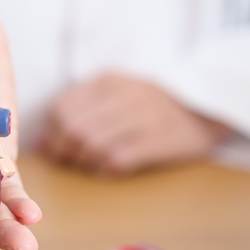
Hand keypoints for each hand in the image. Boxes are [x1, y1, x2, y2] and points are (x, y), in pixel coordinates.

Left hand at [39, 73, 230, 174]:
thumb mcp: (118, 95)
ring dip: (85, 162)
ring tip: (91, 166)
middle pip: (73, 129)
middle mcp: (124, 95)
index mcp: (108, 80)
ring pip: (93, 145)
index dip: (52, 135)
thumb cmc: (152, 107)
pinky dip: (106, 169)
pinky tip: (109, 169)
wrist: (207, 108)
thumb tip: (42, 143)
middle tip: (71, 163)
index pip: (61, 109)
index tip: (55, 150)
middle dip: (65, 152)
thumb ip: (80, 112)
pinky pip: (119, 159)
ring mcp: (144, 116)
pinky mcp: (160, 139)